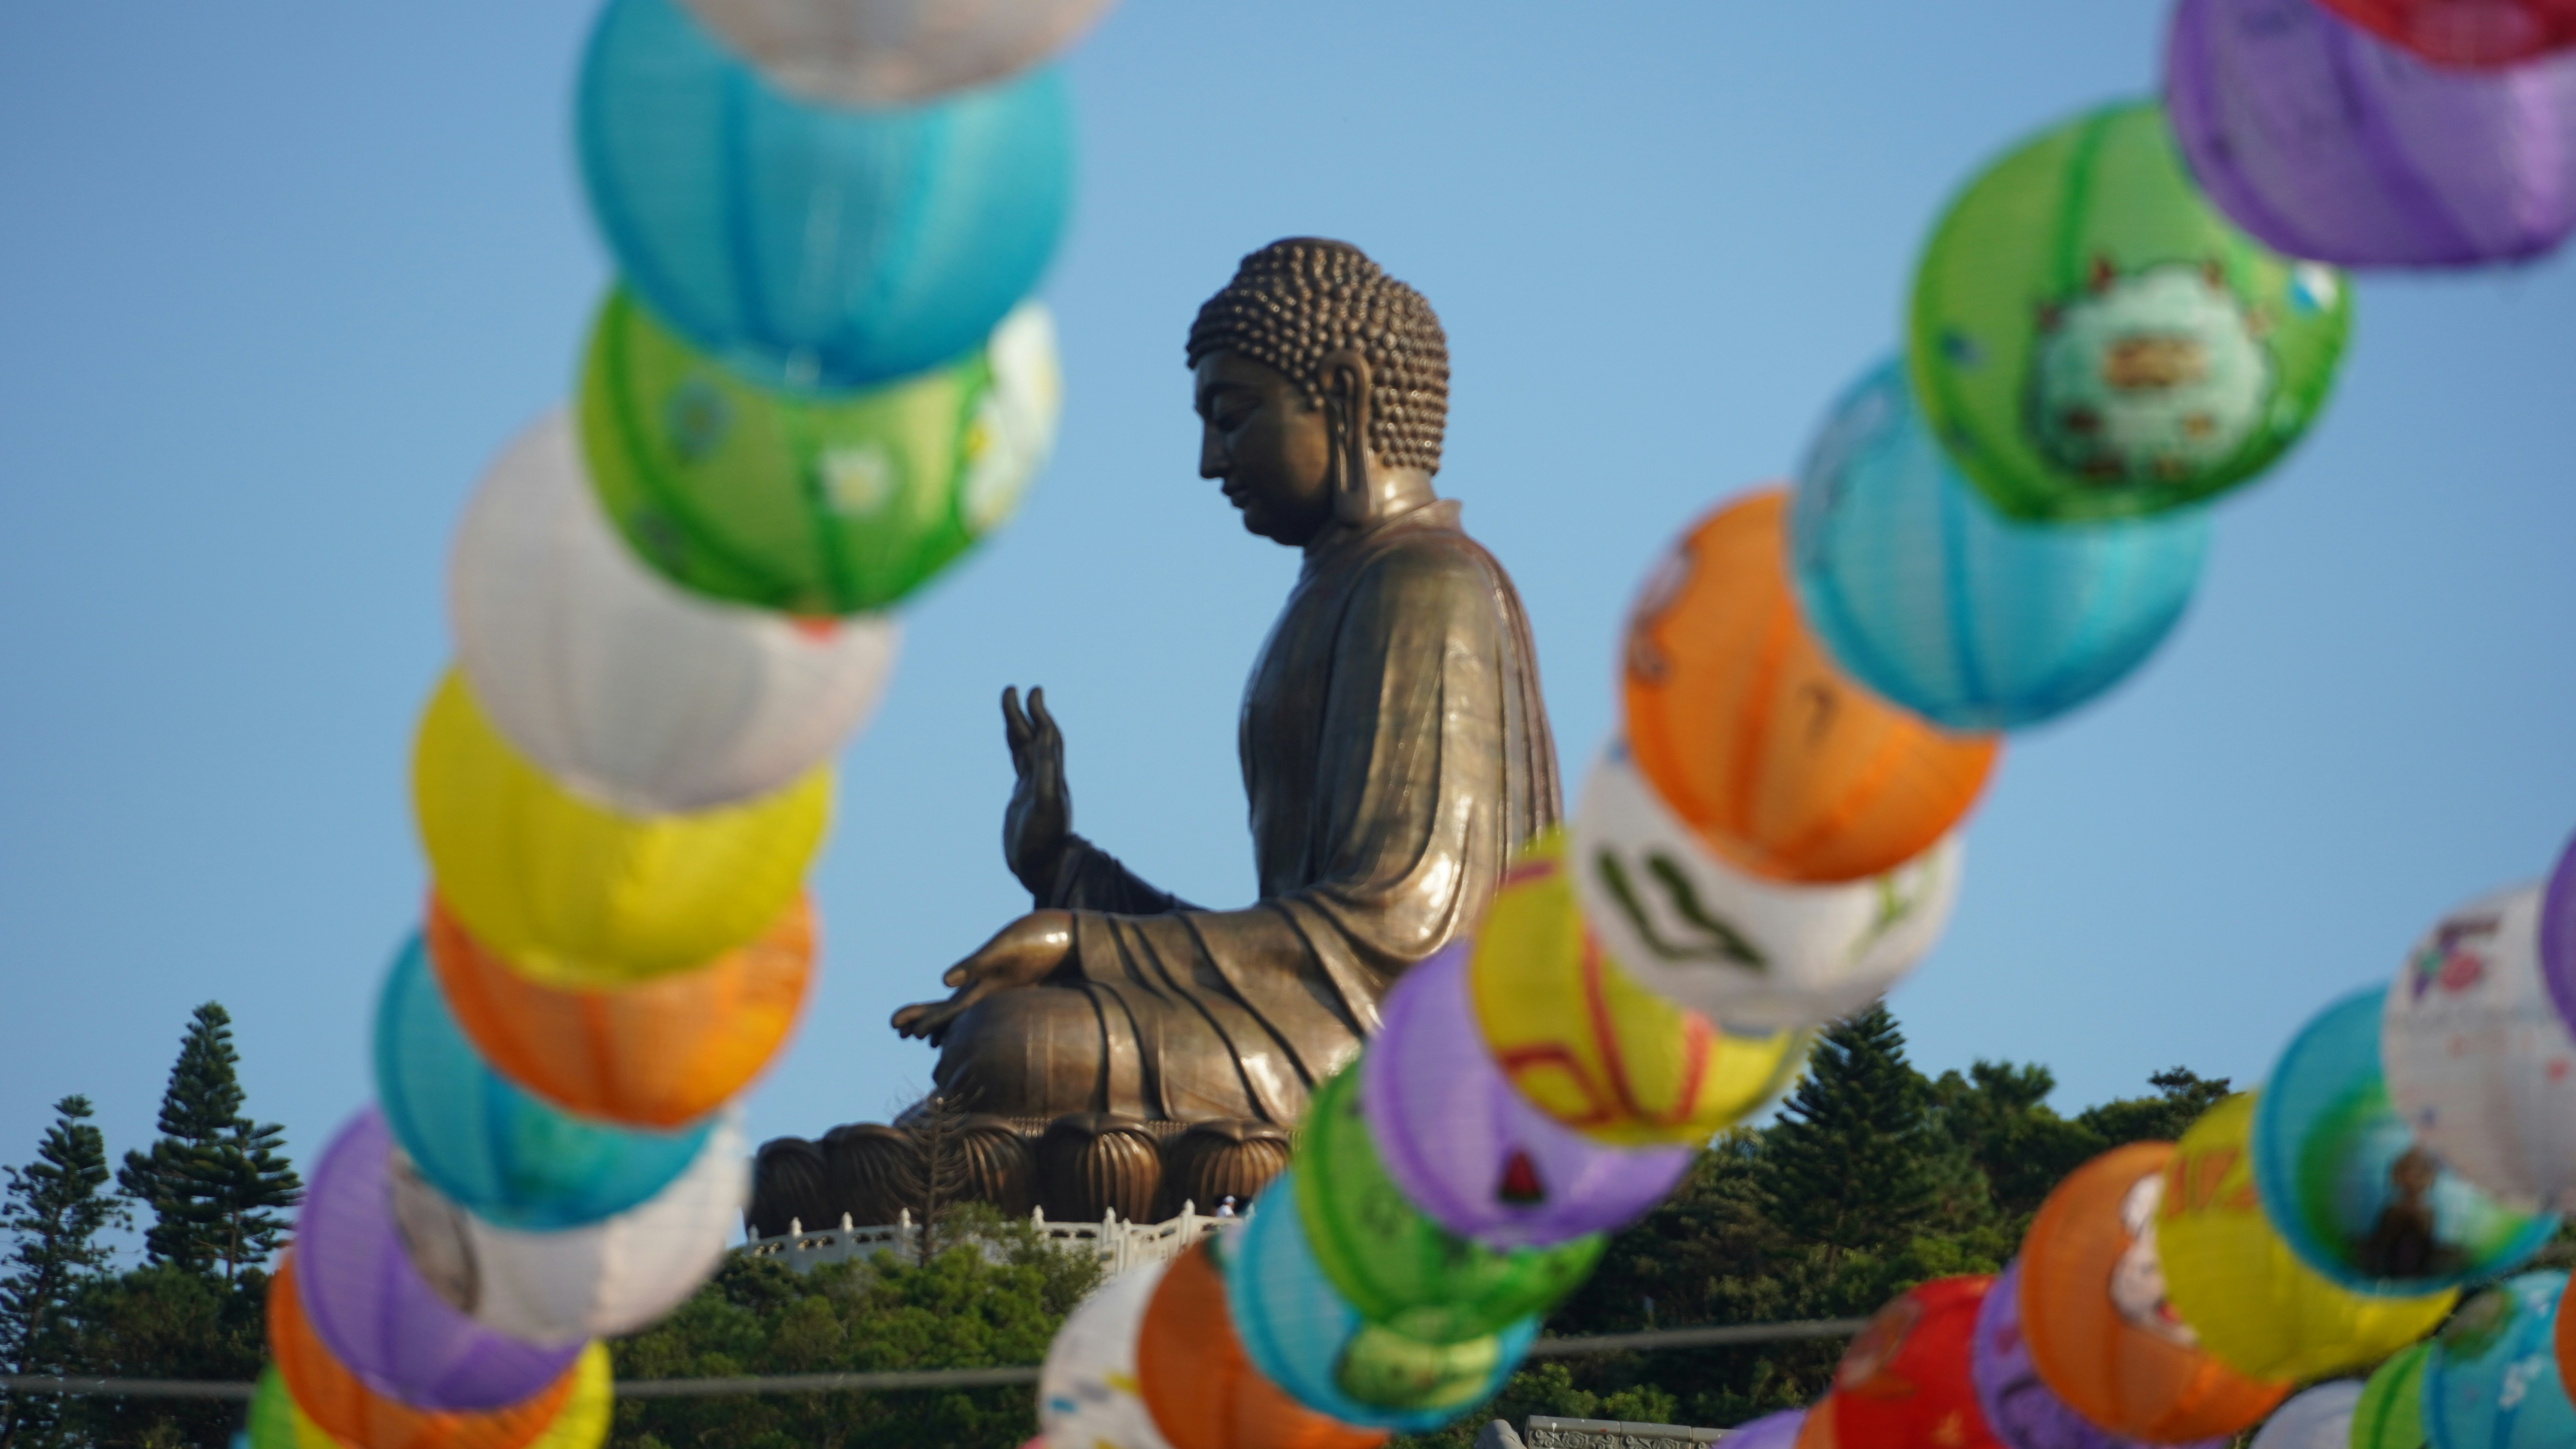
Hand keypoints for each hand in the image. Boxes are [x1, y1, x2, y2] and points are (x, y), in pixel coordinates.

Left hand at [890, 910, 1074, 1046]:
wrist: (1081, 940)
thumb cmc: (1047, 942)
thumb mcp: (1008, 949)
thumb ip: (977, 964)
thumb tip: (943, 979)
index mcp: (988, 993)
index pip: (949, 1012)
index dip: (924, 1020)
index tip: (896, 1028)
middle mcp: (992, 993)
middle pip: (952, 1010)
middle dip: (924, 1018)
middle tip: (894, 1026)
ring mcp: (1001, 985)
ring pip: (965, 1003)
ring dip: (939, 1012)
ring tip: (916, 1024)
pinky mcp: (1010, 972)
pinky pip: (981, 987)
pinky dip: (963, 992)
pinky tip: (953, 991)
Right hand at [1001, 685, 1071, 895]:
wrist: (1043, 871)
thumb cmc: (1044, 842)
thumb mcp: (1046, 803)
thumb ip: (1047, 768)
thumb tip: (1047, 732)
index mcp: (1051, 776)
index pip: (1046, 736)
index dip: (1039, 713)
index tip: (1032, 690)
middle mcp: (1044, 778)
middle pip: (1032, 737)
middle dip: (1022, 713)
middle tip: (1011, 689)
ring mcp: (1033, 788)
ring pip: (1024, 749)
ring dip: (1018, 727)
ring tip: (1009, 705)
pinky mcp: (1024, 800)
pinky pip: (1020, 766)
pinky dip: (1016, 750)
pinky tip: (1013, 745)